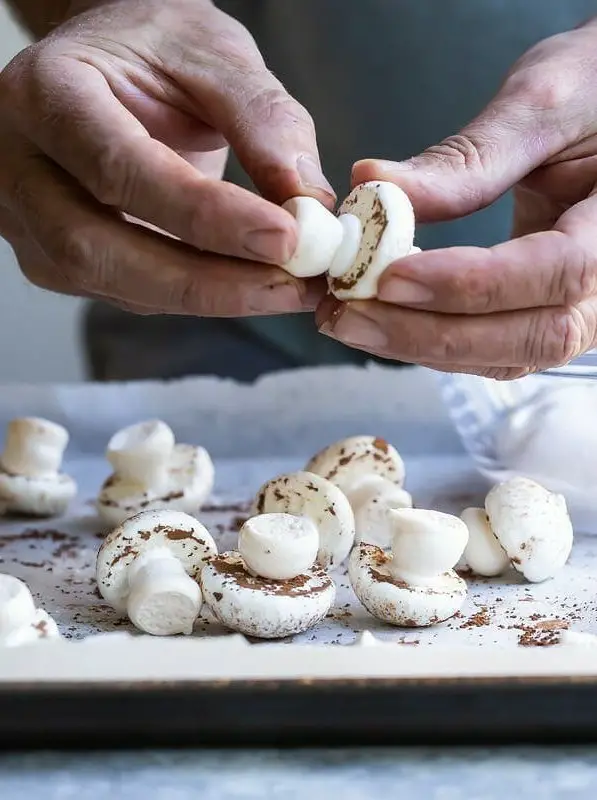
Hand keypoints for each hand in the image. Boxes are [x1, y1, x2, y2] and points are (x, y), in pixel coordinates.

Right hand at [0, 0, 332, 314]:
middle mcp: (19, 164)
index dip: (204, 216)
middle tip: (291, 284)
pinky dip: (195, 296)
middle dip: (207, 280)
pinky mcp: (56, 256)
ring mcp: (28, 219)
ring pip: (114, 283)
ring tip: (285, 288)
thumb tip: (307, 203)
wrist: (112, 62)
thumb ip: (263, 120)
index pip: (120, 169)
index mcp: (46, 94)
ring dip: (209, 298)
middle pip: (99, 247)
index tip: (283, 238)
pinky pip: (129, 292)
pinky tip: (248, 284)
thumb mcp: (215, 53)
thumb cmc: (156, 48)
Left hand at [318, 18, 596, 378]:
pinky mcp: (544, 312)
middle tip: (349, 315)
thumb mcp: (543, 104)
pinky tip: (381, 321)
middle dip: (432, 333)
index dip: (471, 283)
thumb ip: (468, 158)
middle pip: (532, 335)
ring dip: (422, 345)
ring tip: (348, 320)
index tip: (390, 276)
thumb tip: (374, 187)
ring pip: (508, 354)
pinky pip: (494, 348)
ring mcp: (582, 307)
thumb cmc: (595, 90)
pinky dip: (433, 341)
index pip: (558, 272)